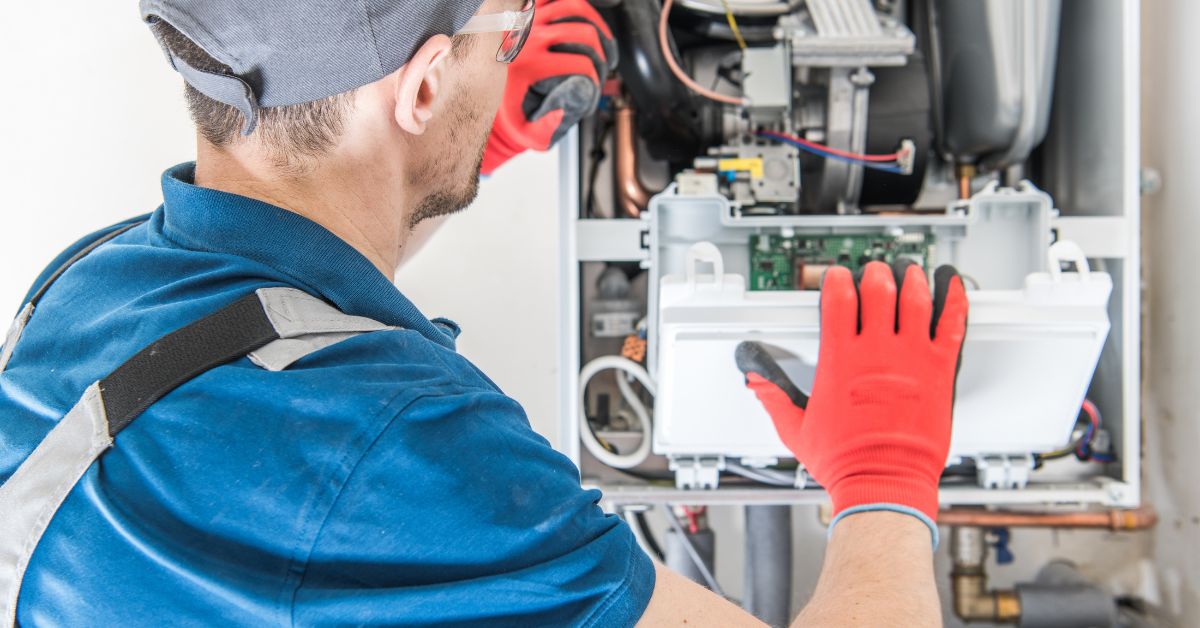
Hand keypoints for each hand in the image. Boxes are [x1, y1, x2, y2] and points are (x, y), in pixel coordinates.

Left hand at [481, 0, 616, 174]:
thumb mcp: (526, 131)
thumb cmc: (509, 111)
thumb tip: (564, 111)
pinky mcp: (528, 11)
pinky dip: (578, 8)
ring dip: (596, 26)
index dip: (597, 79)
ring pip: (575, 8)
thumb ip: (546, 130)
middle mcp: (527, 38)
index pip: (581, 64)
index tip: (595, 88)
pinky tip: (587, 22)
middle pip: (583, 32)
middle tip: (603, 69)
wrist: (483, 92)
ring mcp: (527, 20)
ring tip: (603, 45)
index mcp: (528, 65)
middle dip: (601, 54)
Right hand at [735, 261, 967, 538]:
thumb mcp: (795, 428)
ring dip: (911, 279)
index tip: (837, 276)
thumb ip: (773, 397)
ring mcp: (911, 358)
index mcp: (840, 360)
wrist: (884, 483)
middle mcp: (876, 352)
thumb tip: (755, 379)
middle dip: (875, 274)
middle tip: (875, 272)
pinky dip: (953, 300)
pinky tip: (953, 287)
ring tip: (909, 271)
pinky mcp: (939, 371)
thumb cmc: (845, 461)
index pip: (838, 299)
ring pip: (915, 299)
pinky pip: (952, 325)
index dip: (836, 280)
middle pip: (878, 290)